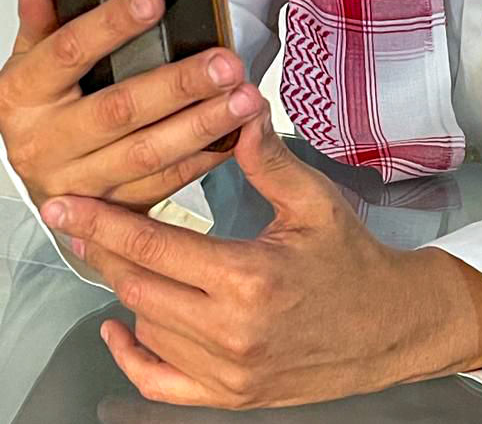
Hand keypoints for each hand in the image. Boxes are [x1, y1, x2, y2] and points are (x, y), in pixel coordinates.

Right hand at [0, 0, 263, 211]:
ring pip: (149, 152)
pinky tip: (237, 134)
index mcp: (24, 96)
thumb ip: (42, 17)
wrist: (38, 173)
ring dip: (204, 125)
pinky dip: (206, 158)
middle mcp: (49, 142)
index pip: (68, 53)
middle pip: (120, 109)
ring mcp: (82, 180)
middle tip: (224, 63)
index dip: (110, 25)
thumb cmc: (42, 108)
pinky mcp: (114, 206)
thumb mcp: (33, 59)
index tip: (152, 0)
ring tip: (244, 98)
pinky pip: (166, 183)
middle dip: (180, 86)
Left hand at [42, 110, 481, 408]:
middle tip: (84, 219)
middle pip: (138, 286)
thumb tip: (239, 113)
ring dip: (130, 289)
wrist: (387, 326)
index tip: (65, 204)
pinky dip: (132, 356)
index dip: (104, 221)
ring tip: (130, 255)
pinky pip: (158, 383)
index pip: (155, 244)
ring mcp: (227, 372)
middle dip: (105, 250)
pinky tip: (121, 327)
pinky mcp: (229, 397)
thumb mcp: (315, 202)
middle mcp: (230, 332)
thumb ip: (269, 161)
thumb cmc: (352, 260)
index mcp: (249, 277)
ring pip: (147, 326)